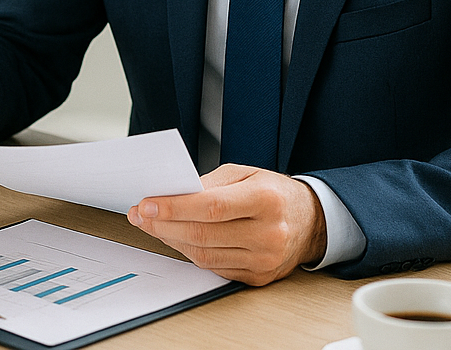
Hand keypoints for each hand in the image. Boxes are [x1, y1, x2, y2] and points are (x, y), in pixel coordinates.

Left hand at [127, 164, 326, 285]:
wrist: (310, 221)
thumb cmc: (274, 192)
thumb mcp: (244, 174)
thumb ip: (209, 184)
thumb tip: (171, 195)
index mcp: (266, 200)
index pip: (210, 207)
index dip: (174, 207)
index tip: (147, 204)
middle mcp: (268, 233)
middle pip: (203, 234)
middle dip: (163, 225)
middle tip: (141, 215)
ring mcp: (264, 260)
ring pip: (204, 255)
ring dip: (171, 240)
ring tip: (153, 226)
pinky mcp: (258, 277)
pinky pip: (213, 268)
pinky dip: (190, 253)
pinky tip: (176, 239)